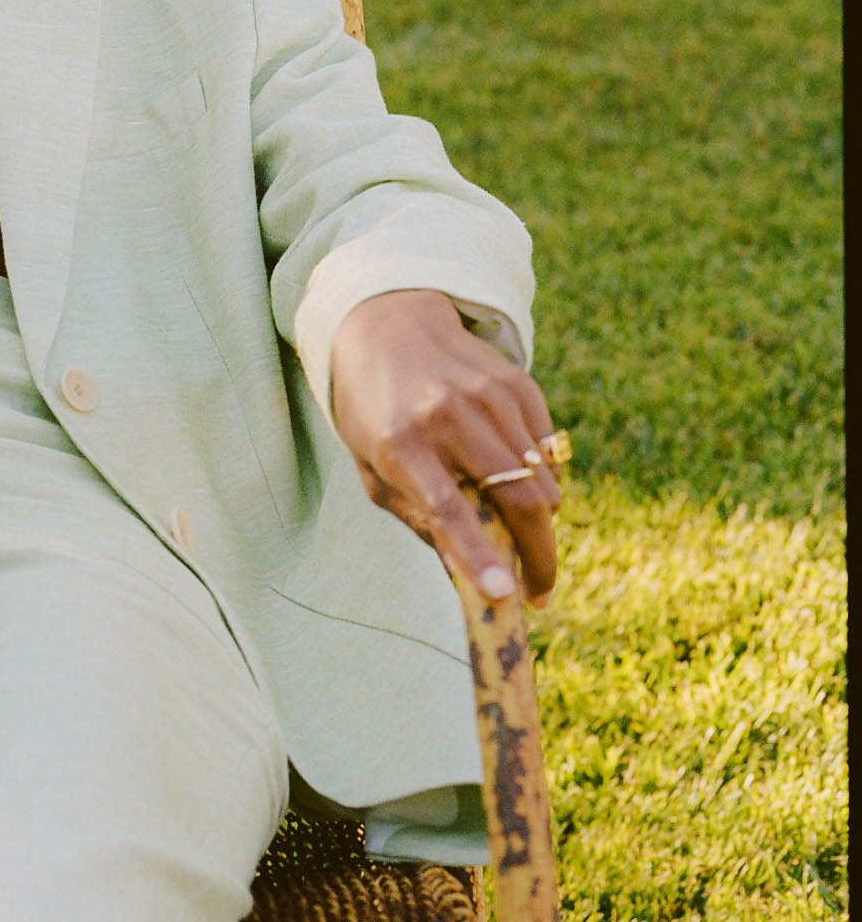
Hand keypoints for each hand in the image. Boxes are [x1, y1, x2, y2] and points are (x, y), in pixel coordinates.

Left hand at [329, 288, 560, 606]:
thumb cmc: (373, 412)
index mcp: (401, 445)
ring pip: (542, 479)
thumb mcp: (374, 469)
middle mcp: (448, 417)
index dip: (479, 556)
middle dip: (538, 556)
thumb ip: (420, 519)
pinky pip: (548, 450)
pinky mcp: (516, 382)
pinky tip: (518, 479)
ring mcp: (488, 396)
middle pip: (516, 498)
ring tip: (522, 532)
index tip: (507, 595)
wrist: (388, 325)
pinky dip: (544, 479)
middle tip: (540, 590)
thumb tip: (474, 578)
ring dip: (542, 521)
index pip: (448, 510)